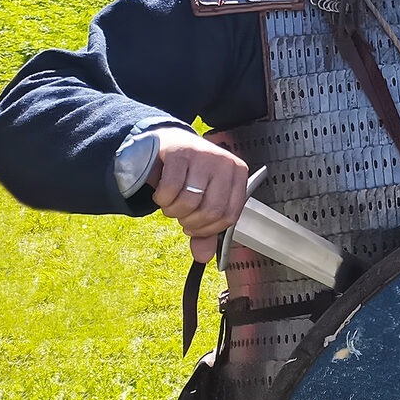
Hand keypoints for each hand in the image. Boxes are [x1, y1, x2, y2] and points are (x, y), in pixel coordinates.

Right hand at [148, 130, 250, 264]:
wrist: (169, 143)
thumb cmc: (191, 174)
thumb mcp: (203, 199)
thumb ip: (205, 229)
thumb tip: (204, 257)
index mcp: (238, 175)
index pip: (230, 215)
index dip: (209, 230)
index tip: (194, 229)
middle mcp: (224, 163)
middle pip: (211, 211)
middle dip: (190, 222)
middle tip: (181, 217)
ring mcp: (203, 156)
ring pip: (190, 201)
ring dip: (174, 211)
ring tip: (171, 204)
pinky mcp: (179, 152)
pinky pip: (170, 188)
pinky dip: (162, 198)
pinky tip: (162, 194)